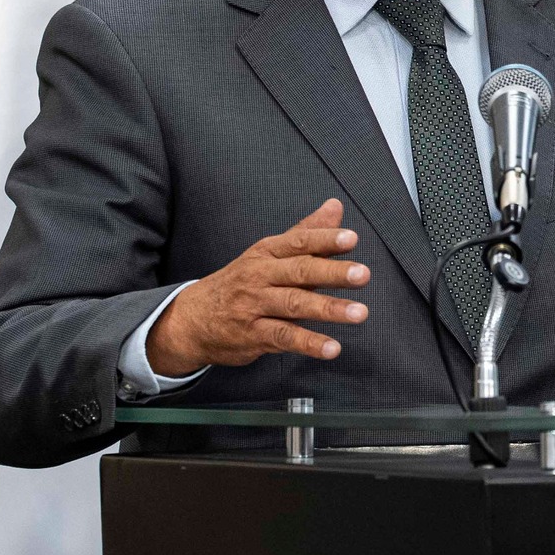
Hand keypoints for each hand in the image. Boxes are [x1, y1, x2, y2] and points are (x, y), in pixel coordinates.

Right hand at [145, 200, 369, 374]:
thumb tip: (335, 207)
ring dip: (328, 309)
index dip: (325, 239)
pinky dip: (309, 343)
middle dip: (332, 273)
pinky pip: (284, 338)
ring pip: (294, 305)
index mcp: (266, 253)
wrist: (191, 320)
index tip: (351, 239)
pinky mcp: (253, 335)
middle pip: (299, 271)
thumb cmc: (241, 282)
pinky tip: (332, 348)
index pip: (298, 242)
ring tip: (359, 313)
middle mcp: (260, 276)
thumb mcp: (269, 254)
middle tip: (362, 274)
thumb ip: (306, 233)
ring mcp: (255, 306)